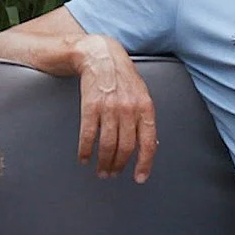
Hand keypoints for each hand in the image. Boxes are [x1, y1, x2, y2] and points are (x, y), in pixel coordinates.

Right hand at [73, 35, 157, 181]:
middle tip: (112, 174)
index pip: (148, 143)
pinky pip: (89, 135)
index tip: (139, 178)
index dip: (144, 164)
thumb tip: (149, 146)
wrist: (101, 57)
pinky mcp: (90, 106)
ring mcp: (109, 108)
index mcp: (145, 108)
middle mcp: (129, 109)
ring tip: (100, 171)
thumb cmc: (123, 78)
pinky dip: (86, 150)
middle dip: (119, 166)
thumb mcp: (142, 95)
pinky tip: (84, 158)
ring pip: (107, 145)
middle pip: (125, 147)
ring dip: (103, 162)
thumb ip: (144, 119)